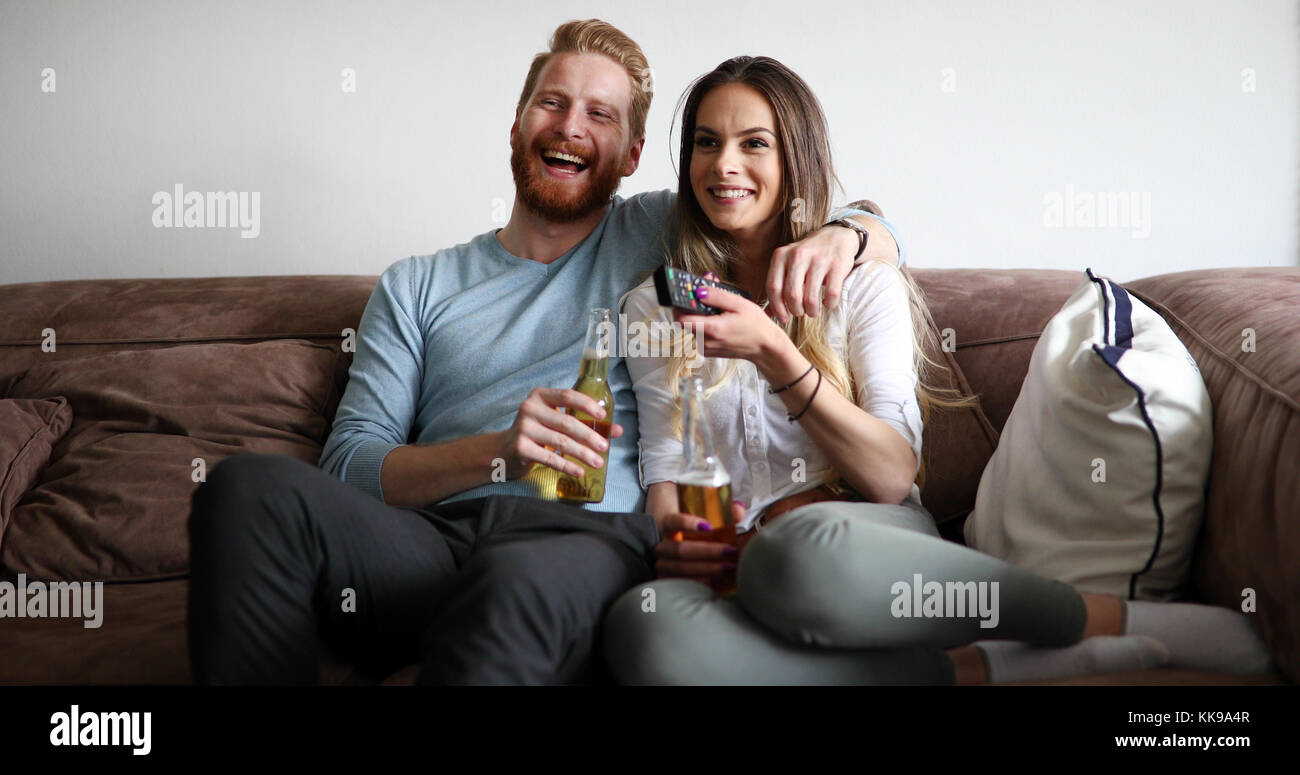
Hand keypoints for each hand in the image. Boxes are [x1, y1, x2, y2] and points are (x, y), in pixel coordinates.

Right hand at [497, 387, 622, 478]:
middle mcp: (530, 408)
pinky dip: (567, 466)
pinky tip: (579, 471)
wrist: (502, 451)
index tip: (603, 416)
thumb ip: (584, 422)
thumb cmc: (536, 433)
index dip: (587, 405)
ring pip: (560, 441)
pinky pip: (549, 458)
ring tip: (597, 462)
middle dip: (589, 436)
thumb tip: (617, 431)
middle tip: (605, 447)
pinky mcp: (520, 448)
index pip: (568, 395)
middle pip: (567, 422)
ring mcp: (523, 428)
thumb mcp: (555, 422)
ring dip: (582, 453)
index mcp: (540, 396)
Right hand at [652, 501, 755, 584]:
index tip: (709, 526)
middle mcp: (662, 545)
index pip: (674, 521)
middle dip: (708, 551)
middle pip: (680, 549)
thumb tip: (738, 510)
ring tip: (728, 567)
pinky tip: (717, 579)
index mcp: (668, 524)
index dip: (688, 523)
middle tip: (730, 550)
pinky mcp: (667, 580)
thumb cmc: (696, 530)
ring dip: (706, 568)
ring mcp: (663, 563)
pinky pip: (681, 583)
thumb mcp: (706, 515)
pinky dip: (700, 582)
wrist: (681, 549)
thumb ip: (723, 509)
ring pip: (681, 568)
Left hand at [673, 283, 781, 363]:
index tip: (687, 294)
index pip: (681, 319)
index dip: (680, 304)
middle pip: (684, 321)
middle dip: (690, 305)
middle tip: (703, 292)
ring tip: (714, 304)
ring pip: (690, 326)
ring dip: (697, 313)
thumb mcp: (739, 304)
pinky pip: (697, 333)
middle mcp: (706, 341)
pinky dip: (703, 323)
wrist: (765, 347)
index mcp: (713, 329)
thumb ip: (716, 296)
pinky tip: (716, 316)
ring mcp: (705, 348)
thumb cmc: (756, 326)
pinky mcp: (707, 350)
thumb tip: (698, 290)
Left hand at [765, 222, 859, 322]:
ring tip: (812, 311)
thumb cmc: (807, 257)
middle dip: (795, 310)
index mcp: (781, 255)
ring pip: (810, 298)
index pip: (773, 288)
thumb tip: (767, 315)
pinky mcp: (837, 265)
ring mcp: (818, 260)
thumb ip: (778, 288)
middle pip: (791, 295)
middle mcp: (798, 255)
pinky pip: (831, 294)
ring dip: (811, 311)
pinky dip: (829, 304)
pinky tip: (827, 302)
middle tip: (800, 313)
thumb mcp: (788, 265)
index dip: (777, 308)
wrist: (836, 236)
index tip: (783, 319)